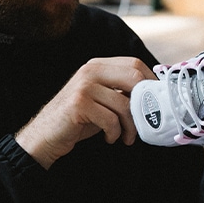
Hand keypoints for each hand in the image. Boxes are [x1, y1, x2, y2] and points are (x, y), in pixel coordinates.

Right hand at [16, 57, 154, 168]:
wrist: (46, 135)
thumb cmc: (79, 119)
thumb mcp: (102, 100)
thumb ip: (122, 92)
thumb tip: (155, 95)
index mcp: (98, 65)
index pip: (135, 64)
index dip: (151, 82)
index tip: (157, 101)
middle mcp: (90, 71)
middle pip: (134, 78)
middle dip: (145, 102)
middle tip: (147, 120)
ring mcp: (84, 86)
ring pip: (125, 104)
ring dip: (131, 126)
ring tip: (127, 137)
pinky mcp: (78, 105)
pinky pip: (111, 119)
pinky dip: (115, 133)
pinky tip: (110, 138)